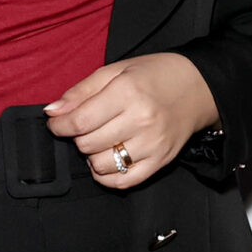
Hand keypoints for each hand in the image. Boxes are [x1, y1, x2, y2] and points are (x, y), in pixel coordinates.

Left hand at [45, 53, 218, 187]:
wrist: (198, 88)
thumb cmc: (154, 75)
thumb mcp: (115, 70)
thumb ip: (81, 91)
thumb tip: (52, 112)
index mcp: (128, 92)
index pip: (80, 121)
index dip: (59, 126)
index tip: (56, 123)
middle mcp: (142, 120)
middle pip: (88, 144)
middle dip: (76, 137)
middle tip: (84, 126)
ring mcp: (153, 145)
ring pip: (101, 165)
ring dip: (91, 155)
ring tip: (98, 140)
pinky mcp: (161, 162)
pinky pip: (124, 182)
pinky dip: (106, 176)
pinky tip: (106, 160)